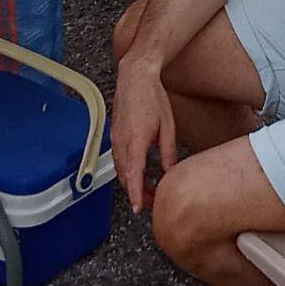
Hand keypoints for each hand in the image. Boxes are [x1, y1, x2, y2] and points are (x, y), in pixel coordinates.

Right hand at [112, 54, 176, 214]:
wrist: (135, 77)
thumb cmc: (152, 97)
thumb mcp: (167, 127)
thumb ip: (168, 152)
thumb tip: (170, 172)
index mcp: (135, 141)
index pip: (133, 176)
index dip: (136, 195)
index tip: (139, 209)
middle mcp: (121, 142)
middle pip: (125, 178)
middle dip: (138, 193)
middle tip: (154, 201)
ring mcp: (115, 139)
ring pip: (120, 170)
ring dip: (132, 183)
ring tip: (149, 189)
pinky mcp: (114, 135)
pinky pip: (118, 159)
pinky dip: (127, 170)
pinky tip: (139, 172)